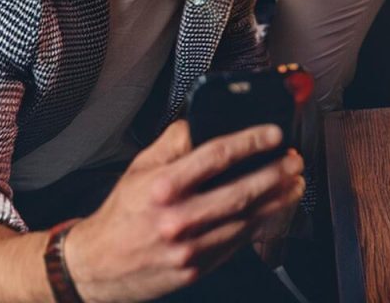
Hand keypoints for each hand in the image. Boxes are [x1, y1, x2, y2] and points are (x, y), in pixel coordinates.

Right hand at [63, 120, 304, 302]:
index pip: (217, 155)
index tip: (274, 134)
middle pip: (241, 191)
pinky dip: (260, 225)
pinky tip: (273, 210)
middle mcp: (177, 218)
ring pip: (246, 220)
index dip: (252, 142)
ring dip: (277, 200)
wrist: (95, 267)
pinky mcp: (195, 270)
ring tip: (295, 183)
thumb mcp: (141, 166)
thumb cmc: (121, 213)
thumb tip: (204, 118)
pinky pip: (237, 243)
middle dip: (276, 173)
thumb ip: (175, 141)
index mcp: (163, 187)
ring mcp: (188, 248)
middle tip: (295, 160)